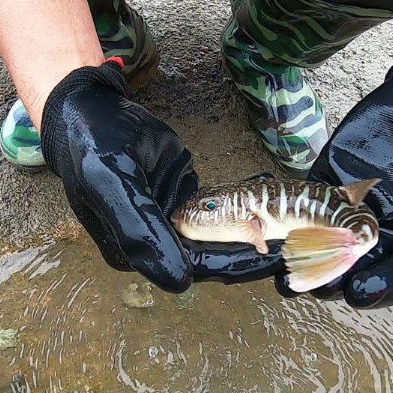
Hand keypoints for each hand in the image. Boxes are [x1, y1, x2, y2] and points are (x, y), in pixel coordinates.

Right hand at [41, 61, 284, 290]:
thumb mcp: (114, 184)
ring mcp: (172, 223)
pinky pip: (221, 211)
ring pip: (223, 237)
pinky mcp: (184, 201)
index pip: (200, 267)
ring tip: (298, 222)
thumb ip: (143, 233)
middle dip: (258, 248)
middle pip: (217, 255)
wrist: (89, 109)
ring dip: (258, 229)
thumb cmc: (97, 146)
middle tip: (303, 240)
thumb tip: (178, 283)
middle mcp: (157, 245)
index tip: (281, 256)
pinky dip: (246, 205)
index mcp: (139, 252)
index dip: (241, 262)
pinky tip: (270, 193)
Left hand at [277, 39, 392, 306]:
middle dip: (330, 278)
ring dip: (302, 254)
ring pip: (326, 236)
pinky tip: (268, 224)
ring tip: (278, 268)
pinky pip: (309, 195)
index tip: (360, 293)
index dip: (383, 285)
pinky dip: (288, 211)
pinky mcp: (335, 171)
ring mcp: (360, 199)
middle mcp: (392, 226)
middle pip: (357, 264)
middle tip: (303, 288)